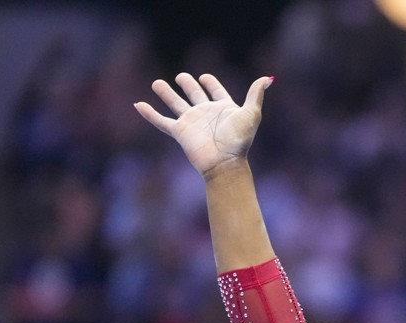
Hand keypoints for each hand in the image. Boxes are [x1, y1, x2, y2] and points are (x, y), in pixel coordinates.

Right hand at [135, 73, 271, 179]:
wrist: (224, 163)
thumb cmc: (240, 140)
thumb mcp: (251, 114)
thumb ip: (256, 94)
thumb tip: (268, 78)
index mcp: (223, 108)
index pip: (216, 91)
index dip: (211, 84)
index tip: (205, 78)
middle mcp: (206, 114)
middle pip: (194, 95)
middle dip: (187, 84)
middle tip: (181, 77)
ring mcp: (192, 123)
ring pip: (175, 104)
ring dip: (166, 93)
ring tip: (156, 83)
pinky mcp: (180, 132)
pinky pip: (161, 121)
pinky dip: (149, 114)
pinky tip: (138, 104)